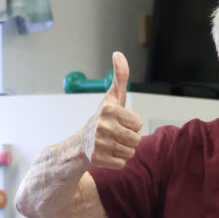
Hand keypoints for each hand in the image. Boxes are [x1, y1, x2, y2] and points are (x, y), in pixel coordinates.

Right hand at [80, 52, 142, 168]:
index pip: (138, 124)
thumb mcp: (112, 97)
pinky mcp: (96, 159)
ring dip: (124, 150)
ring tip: (111, 144)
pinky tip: (107, 154)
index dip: (131, 124)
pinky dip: (117, 161)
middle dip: (129, 139)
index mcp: (109, 109)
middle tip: (115, 135)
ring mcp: (98, 143)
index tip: (119, 122)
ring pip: (130, 152)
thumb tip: (118, 53)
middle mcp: (102, 125)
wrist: (79, 144)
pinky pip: (122, 164)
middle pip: (137, 140)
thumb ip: (120, 77)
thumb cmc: (102, 118)